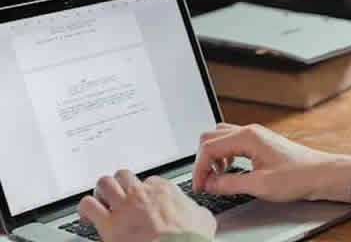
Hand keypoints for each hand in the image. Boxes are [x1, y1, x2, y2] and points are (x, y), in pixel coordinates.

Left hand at [79, 170, 215, 241]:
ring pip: (104, 183)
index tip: (145, 199)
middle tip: (120, 194)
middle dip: (121, 184)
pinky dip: (86, 208)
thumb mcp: (203, 218)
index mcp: (164, 190)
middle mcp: (141, 193)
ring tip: (102, 199)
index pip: (150, 180)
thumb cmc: (190, 238)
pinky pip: (89, 205)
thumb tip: (198, 212)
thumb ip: (196, 209)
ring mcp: (124, 207)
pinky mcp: (109, 224)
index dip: (146, 190)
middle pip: (124, 175)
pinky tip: (87, 215)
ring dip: (102, 191)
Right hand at [193, 123, 350, 202]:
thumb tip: (209, 183)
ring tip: (217, 177)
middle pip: (210, 138)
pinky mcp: (260, 142)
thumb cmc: (298, 177)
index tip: (199, 186)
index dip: (199, 168)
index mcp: (247, 137)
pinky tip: (230, 170)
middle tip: (205, 182)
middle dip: (202, 160)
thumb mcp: (260, 186)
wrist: (321, 174)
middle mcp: (249, 131)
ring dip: (213, 156)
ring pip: (221, 138)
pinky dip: (224, 155)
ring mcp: (255, 135)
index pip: (209, 147)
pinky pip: (233, 142)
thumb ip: (230, 183)